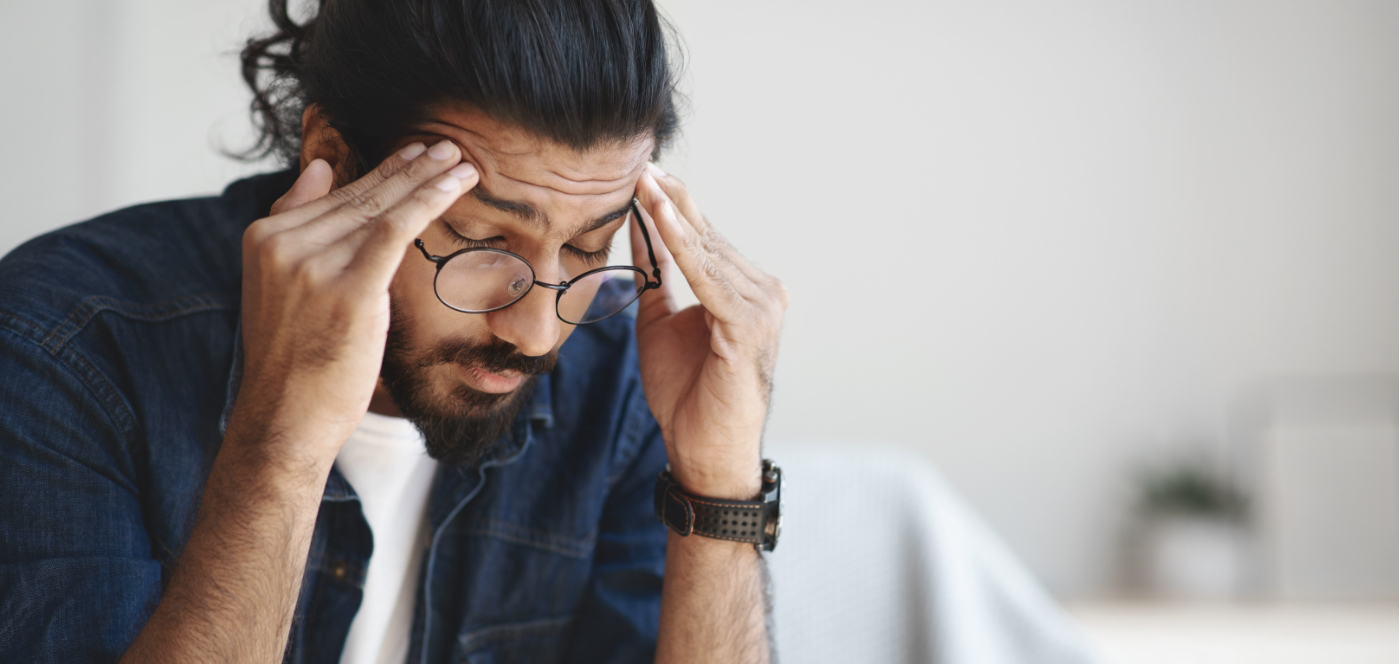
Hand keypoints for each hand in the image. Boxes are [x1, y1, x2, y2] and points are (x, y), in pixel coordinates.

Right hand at [231, 141, 477, 465]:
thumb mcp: (282, 286)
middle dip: (409, 168)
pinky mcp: (348, 289)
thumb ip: (297, 226)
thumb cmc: (296, 361)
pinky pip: (395, 230)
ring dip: (427, 179)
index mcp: (265, 238)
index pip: (335, 195)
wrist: (285, 419)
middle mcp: (284, 244)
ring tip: (460, 161)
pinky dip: (429, 201)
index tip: (416, 153)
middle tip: (446, 146)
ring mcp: (312, 265)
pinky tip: (456, 185)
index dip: (381, 171)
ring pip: (381, 207)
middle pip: (361, 196)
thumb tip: (321, 168)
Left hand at [632, 164, 787, 498]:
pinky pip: (706, 276)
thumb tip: (639, 229)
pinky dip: (681, 244)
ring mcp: (761, 307)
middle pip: (708, 236)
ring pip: (707, 250)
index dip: (672, 206)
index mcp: (744, 291)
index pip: (704, 238)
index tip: (642, 173)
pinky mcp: (748, 325)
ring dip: (673, 214)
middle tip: (640, 161)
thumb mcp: (659, 323)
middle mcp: (762, 292)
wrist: (703, 451)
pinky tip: (657, 216)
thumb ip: (655, 276)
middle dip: (671, 199)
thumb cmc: (687, 395)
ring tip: (644, 180)